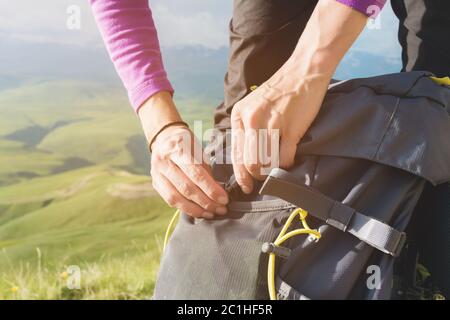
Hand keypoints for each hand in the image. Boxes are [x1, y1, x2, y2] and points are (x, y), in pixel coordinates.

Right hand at [150, 125, 228, 218]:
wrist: (164, 138)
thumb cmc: (187, 144)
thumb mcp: (199, 149)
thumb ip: (207, 169)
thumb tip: (218, 191)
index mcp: (178, 147)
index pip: (196, 173)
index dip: (211, 189)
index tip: (224, 199)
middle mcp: (164, 160)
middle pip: (186, 187)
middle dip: (206, 202)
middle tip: (221, 209)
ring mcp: (156, 172)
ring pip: (176, 197)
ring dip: (196, 209)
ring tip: (210, 213)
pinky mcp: (155, 182)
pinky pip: (169, 200)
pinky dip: (185, 208)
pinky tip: (197, 212)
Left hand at [230, 0, 367, 193]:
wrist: (303, 72)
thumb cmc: (279, 92)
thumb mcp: (253, 106)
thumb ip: (247, 129)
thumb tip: (246, 161)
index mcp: (239, 116)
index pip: (235, 153)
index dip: (241, 174)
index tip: (246, 185)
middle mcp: (252, 119)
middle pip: (250, 162)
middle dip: (257, 175)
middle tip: (264, 177)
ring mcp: (271, 123)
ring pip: (266, 163)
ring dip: (272, 170)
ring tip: (277, 166)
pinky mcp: (291, 128)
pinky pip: (285, 157)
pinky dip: (287, 163)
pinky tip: (289, 157)